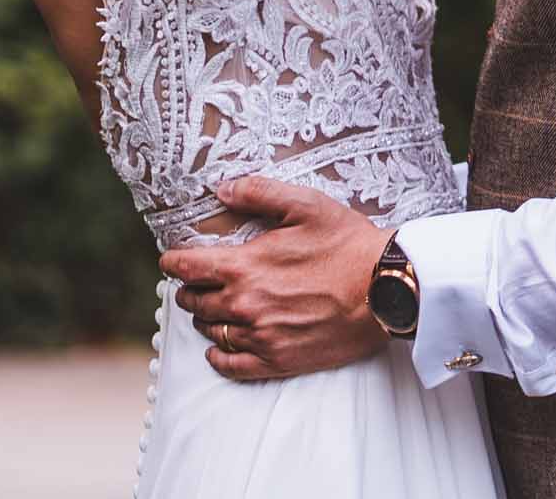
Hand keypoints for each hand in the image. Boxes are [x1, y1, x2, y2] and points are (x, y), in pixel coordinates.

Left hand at [157, 177, 390, 382]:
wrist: (385, 288)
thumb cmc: (347, 243)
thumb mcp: (304, 205)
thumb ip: (258, 192)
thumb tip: (220, 189)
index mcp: (244, 265)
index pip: (188, 267)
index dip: (173, 262)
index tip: (170, 260)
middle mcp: (244, 304)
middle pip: (195, 302)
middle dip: (188, 290)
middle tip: (193, 283)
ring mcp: (260, 336)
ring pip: (211, 332)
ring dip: (205, 319)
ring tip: (210, 310)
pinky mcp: (278, 360)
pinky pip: (232, 366)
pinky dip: (218, 357)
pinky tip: (217, 349)